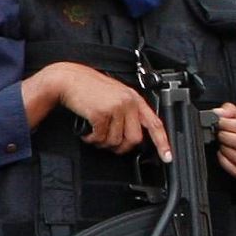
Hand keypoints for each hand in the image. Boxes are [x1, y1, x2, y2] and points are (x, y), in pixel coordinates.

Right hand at [23, 62, 168, 160]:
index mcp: (134, 99)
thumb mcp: (116, 94)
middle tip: (111, 146)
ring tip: (95, 134)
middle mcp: (128, 103)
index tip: (167, 157)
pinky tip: (87, 133)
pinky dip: (92, 139)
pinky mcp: (100, 114)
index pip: (155, 123)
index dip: (163, 142)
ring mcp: (115, 108)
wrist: (68, 78)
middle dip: (122, 148)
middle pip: (134, 139)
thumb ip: (128, 111)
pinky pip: (100, 138)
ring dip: (103, 143)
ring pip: (115, 140)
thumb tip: (133, 135)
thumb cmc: (89, 88)